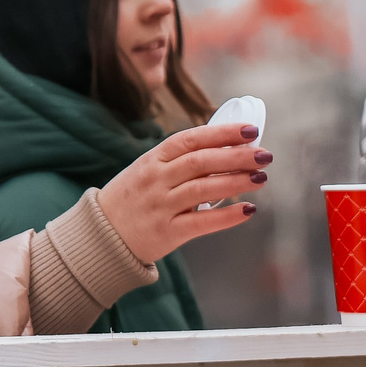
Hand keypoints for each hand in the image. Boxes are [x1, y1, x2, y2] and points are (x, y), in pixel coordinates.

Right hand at [92, 121, 267, 263]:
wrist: (101, 235)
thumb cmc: (132, 199)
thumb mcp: (147, 172)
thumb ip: (180, 162)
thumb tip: (228, 150)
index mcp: (152, 160)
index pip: (190, 139)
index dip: (222, 133)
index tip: (250, 131)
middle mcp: (156, 180)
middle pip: (201, 162)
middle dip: (237, 156)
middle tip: (264, 155)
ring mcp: (160, 206)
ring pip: (204, 189)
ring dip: (236, 182)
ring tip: (261, 178)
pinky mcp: (167, 232)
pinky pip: (202, 222)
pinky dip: (227, 216)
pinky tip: (249, 209)